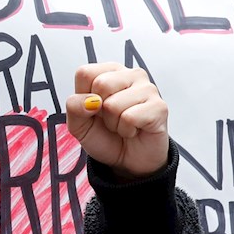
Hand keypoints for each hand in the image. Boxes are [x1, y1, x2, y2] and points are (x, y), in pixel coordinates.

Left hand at [67, 63, 168, 178]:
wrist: (128, 161)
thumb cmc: (106, 137)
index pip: (84, 73)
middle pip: (100, 84)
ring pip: (114, 104)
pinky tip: (134, 130)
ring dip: (114, 124)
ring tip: (123, 125)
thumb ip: (74, 107)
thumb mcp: (79, 125)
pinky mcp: (159, 106)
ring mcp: (147, 89)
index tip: (95, 109)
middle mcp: (130, 75)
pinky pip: (130, 118)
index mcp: (109, 72)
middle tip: (111, 119)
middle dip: (100, 112)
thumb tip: (90, 100)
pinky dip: (126, 130)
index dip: (83, 98)